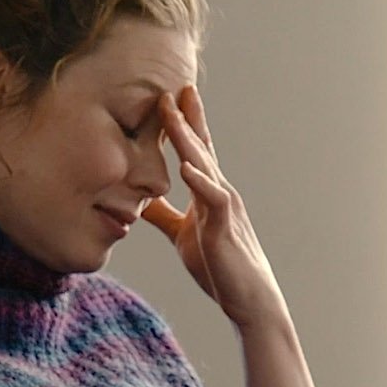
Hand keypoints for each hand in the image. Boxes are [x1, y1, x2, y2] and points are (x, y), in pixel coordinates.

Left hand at [141, 86, 287, 328]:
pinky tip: (184, 167)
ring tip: (173, 113)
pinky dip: (198, 181)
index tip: (170, 95)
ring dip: (189, 139)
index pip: (196, 151)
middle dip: (187, 118)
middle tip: (174, 87)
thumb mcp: (181, 234)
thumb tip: (138, 200)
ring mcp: (223, 207)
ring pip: (204, 165)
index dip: (184, 124)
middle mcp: (218, 192)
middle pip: (201, 147)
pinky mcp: (224, 228)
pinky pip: (213, 199)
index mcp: (208, 192)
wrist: (248, 300)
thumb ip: (163, 214)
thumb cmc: (219, 266)